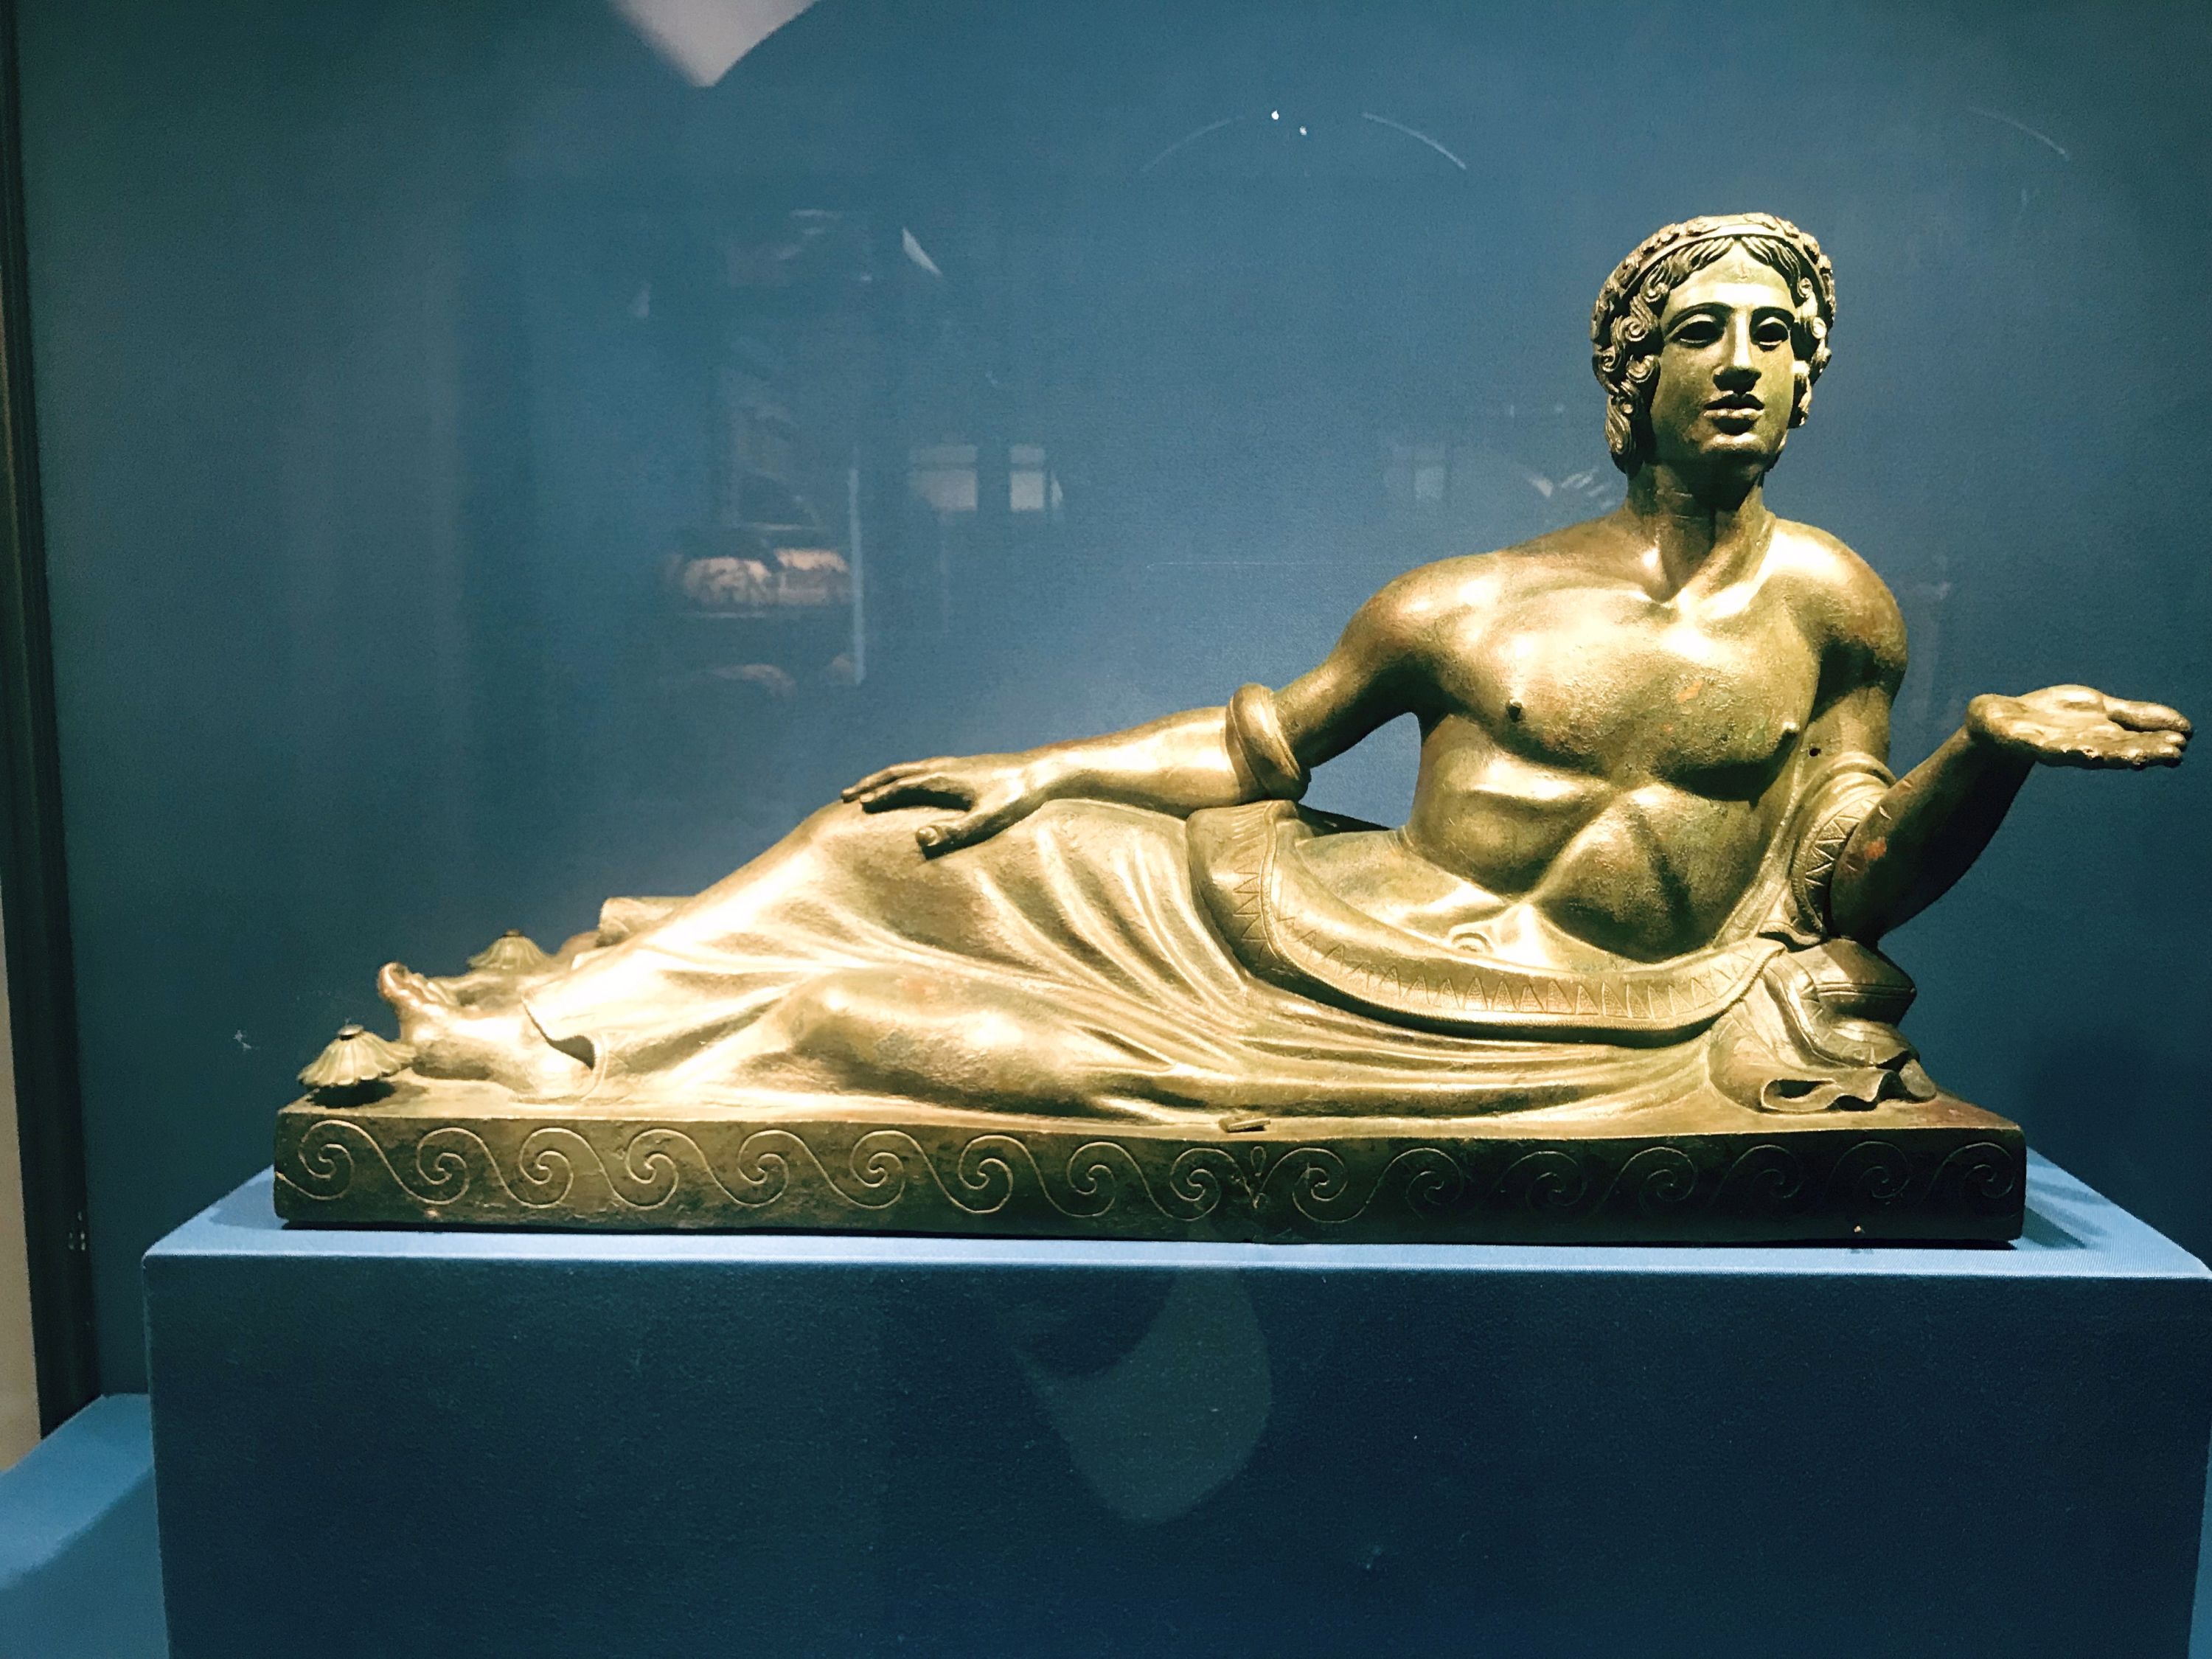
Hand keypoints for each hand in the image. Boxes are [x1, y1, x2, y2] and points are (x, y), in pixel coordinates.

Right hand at [840, 752, 1056, 854]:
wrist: (1042, 772)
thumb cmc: (1016, 799)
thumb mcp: (986, 821)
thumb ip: (953, 832)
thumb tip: (919, 838)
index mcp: (942, 779)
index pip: (899, 787)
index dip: (877, 797)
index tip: (855, 807)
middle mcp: (942, 767)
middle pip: (897, 773)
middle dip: (870, 784)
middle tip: (845, 795)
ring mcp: (952, 764)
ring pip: (908, 768)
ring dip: (885, 778)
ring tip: (868, 789)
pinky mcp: (962, 766)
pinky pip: (922, 768)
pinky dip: (904, 775)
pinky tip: (908, 784)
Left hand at [1966, 685, 2190, 769]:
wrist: (1999, 721)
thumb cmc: (2054, 718)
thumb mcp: (2102, 711)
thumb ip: (2138, 718)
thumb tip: (2186, 728)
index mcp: (2102, 738)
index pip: (2133, 742)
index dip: (2155, 745)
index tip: (2181, 747)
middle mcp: (2083, 745)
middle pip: (2116, 751)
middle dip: (2142, 753)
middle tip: (2172, 755)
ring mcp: (2055, 745)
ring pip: (2089, 752)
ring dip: (2113, 756)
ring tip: (2137, 758)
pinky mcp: (2028, 741)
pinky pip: (2049, 748)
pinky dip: (2068, 750)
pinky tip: (2087, 751)